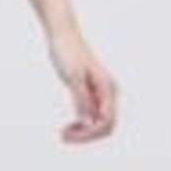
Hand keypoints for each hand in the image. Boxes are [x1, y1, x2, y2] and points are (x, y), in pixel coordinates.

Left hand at [47, 26, 118, 142]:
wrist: (62, 34)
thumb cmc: (67, 51)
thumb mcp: (73, 77)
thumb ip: (82, 100)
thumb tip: (89, 122)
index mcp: (107, 88)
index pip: (106, 122)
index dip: (89, 133)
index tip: (69, 133)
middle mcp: (108, 92)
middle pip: (106, 126)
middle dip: (87, 135)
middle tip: (64, 136)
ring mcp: (101, 93)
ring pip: (99, 122)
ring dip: (84, 132)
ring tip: (64, 133)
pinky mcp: (91, 92)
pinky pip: (92, 115)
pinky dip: (81, 124)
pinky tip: (69, 125)